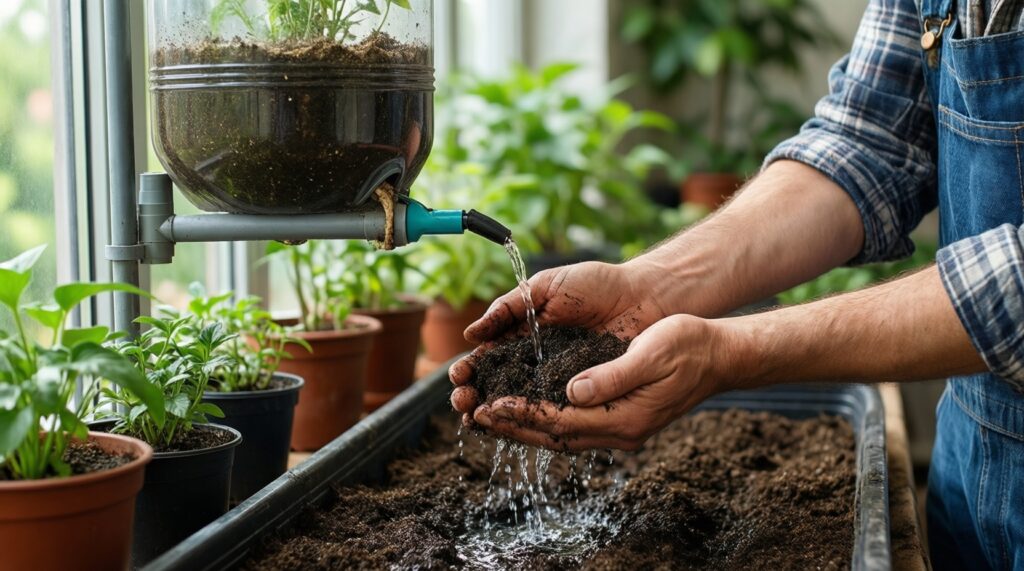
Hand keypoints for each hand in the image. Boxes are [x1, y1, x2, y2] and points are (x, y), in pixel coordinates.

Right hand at [449, 261, 668, 417]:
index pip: (489, 360)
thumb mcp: (546, 287)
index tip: (458, 377)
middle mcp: (538, 364)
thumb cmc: (597, 285)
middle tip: (462, 401)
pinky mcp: (584, 398)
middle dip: (475, 397)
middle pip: (497, 388)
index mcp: (524, 336)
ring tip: (477, 418)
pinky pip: (555, 415)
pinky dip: (532, 423)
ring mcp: (560, 383)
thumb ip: (509, 308)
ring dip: (496, 416)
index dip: (470, 371)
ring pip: (521, 407)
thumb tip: (472, 335)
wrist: (644, 296)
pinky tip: (513, 426)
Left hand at [469, 315, 730, 450]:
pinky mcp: (619, 417)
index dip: (523, 414)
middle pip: (554, 435)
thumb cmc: (687, 346)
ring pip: (560, 433)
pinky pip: (572, 425)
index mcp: (624, 419)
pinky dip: (544, 418)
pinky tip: (525, 408)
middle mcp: (619, 430)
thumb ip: (611, 377)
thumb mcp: (650, 354)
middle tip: (475, 415)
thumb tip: (571, 392)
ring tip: (488, 415)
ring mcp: (620, 427)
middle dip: (513, 426)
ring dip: (523, 425)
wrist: (719, 355)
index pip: (562, 422)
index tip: (491, 405)